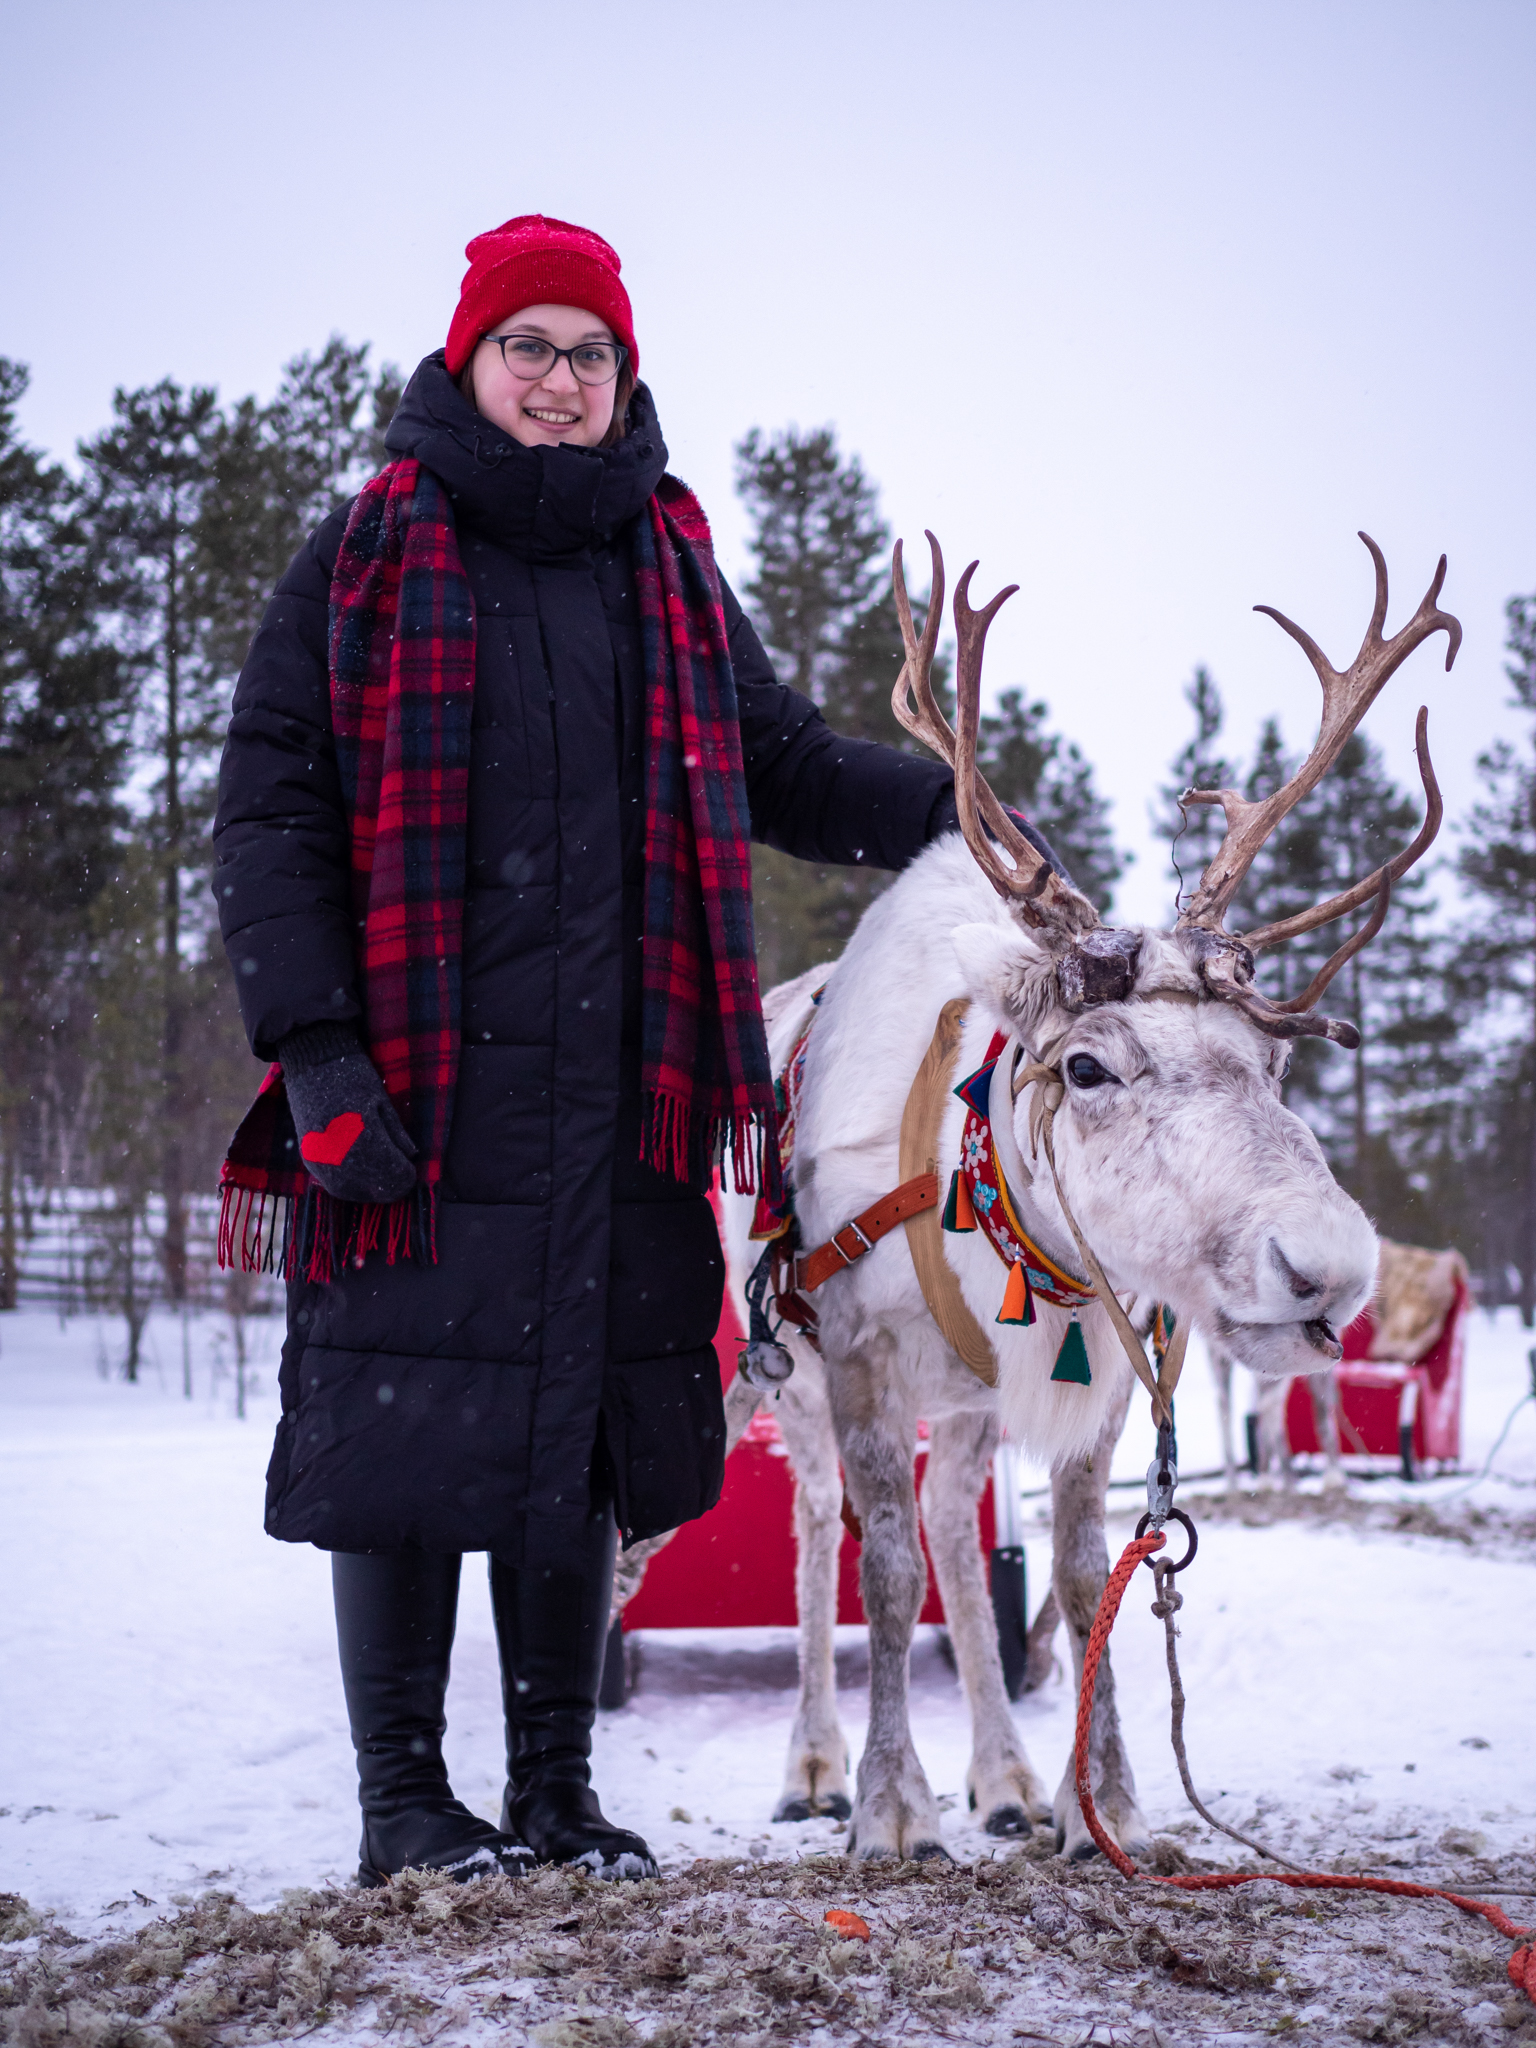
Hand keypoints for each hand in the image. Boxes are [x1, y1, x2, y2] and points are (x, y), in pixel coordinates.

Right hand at [279, 1031, 417, 1204]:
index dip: (407, 1175)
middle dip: (391, 1183)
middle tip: (398, 1168)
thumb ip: (397, 1135)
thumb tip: (410, 1156)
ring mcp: (321, 1162)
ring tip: (380, 1170)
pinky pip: (334, 1184)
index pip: (395, 1179)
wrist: (312, 1064)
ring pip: (352, 1193)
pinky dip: (350, 1182)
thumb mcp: (383, 1104)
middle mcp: (341, 1160)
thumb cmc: (354, 1078)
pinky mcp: (308, 1160)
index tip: (409, 1165)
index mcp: (365, 1143)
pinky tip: (359, 1168)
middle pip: (375, 1190)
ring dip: (370, 1187)